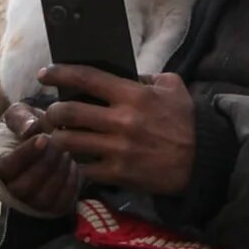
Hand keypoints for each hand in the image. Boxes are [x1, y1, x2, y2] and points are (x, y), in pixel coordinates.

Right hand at [0, 102, 82, 217]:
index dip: (25, 154)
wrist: (41, 142)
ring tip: (66, 153)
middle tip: (60, 144)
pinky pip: (60, 204)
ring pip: (42, 198)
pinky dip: (70, 185)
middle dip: (45, 164)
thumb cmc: (25, 128)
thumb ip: (20, 118)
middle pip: (23, 187)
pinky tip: (73, 166)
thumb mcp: (19, 113)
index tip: (44, 138)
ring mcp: (29, 203)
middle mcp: (8, 189)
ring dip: (58, 174)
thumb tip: (30, 130)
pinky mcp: (49, 209)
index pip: (6, 167)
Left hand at [38, 67, 197, 196]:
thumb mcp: (172, 88)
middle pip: (68, 112)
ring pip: (69, 142)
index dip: (60, 74)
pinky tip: (76, 159)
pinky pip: (84, 168)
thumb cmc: (186, 122)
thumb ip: (146, 77)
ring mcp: (118, 149)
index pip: (86, 78)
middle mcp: (121, 120)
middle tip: (50, 113)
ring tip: (55, 136)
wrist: (203, 161)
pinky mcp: (119, 173)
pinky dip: (76, 163)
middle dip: (51, 112)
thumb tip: (123, 74)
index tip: (44, 74)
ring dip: (57, 138)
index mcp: (132, 95)